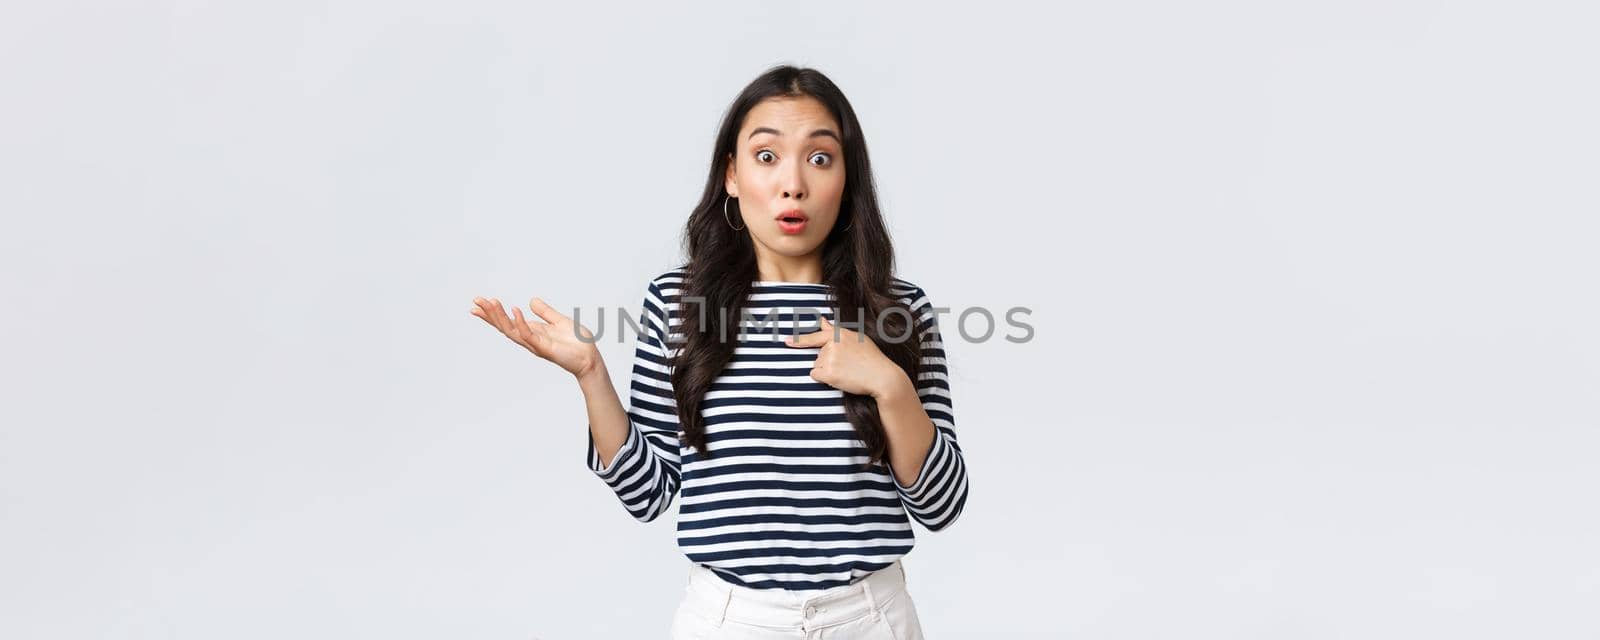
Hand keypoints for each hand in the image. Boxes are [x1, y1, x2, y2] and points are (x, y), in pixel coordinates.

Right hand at [470, 296, 601, 378]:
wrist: (590, 358)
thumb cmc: (576, 343)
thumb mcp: (559, 321)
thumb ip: (545, 312)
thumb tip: (531, 301)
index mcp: (532, 332)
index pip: (507, 322)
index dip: (492, 314)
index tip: (477, 304)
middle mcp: (530, 339)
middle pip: (504, 326)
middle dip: (489, 314)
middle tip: (475, 302)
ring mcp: (535, 344)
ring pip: (512, 330)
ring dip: (500, 317)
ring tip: (490, 303)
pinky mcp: (544, 347)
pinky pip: (529, 335)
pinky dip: (521, 323)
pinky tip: (515, 310)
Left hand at [784, 314, 911, 398]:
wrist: (882, 377)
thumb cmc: (873, 359)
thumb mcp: (857, 339)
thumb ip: (837, 330)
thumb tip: (822, 320)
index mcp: (840, 334)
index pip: (816, 336)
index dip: (799, 340)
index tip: (786, 341)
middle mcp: (833, 343)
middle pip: (818, 356)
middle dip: (829, 362)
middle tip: (850, 366)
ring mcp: (830, 357)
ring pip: (818, 366)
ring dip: (829, 371)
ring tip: (848, 371)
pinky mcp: (828, 372)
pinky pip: (817, 376)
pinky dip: (826, 379)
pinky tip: (842, 378)